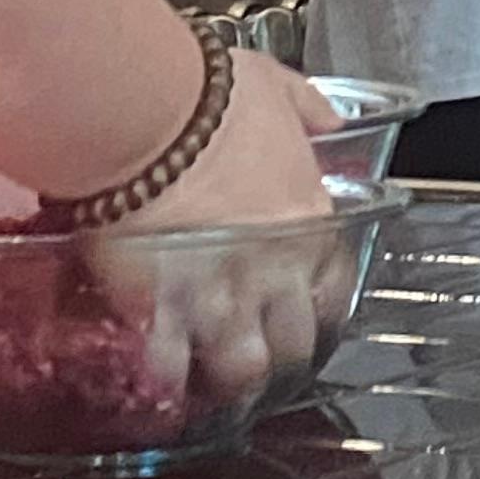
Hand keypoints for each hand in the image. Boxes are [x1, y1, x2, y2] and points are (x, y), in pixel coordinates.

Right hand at [87, 50, 344, 418]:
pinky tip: (158, 379)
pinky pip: (168, 366)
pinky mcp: (158, 310)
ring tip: (213, 389)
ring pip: (239, 370)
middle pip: (292, 344)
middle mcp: (272, 270)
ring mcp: (216, 297)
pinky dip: (163, 377)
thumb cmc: (210, 92)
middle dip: (279, 358)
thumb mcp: (279, 89)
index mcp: (307, 220)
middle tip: (258, 359)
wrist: (146, 110)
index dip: (318, 308)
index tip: (301, 312)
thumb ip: (309, 111)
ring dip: (228, 381)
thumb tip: (330, 120)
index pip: (333, 289)